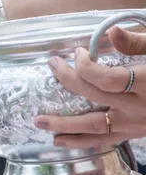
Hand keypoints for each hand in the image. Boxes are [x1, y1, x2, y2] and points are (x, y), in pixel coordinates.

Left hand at [34, 26, 145, 148]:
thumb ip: (138, 42)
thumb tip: (111, 34)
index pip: (105, 78)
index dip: (85, 65)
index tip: (78, 51)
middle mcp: (141, 106)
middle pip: (94, 97)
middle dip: (68, 82)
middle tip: (51, 67)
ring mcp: (138, 124)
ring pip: (96, 127)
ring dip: (65, 126)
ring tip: (39, 122)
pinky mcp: (137, 133)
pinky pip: (106, 140)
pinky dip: (83, 141)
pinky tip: (62, 141)